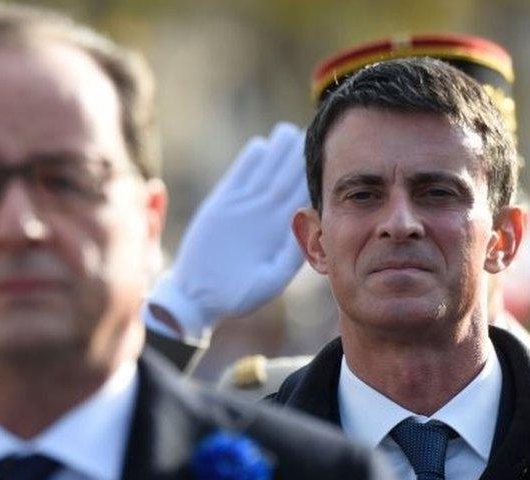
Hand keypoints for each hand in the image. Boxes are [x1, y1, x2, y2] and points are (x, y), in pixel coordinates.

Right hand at [147, 122, 308, 339]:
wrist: (199, 296)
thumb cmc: (237, 295)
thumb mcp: (269, 279)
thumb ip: (287, 256)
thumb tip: (305, 230)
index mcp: (279, 231)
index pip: (299, 197)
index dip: (312, 178)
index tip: (330, 158)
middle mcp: (263, 215)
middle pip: (284, 179)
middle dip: (296, 157)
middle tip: (313, 132)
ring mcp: (241, 207)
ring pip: (263, 173)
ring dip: (275, 153)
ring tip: (288, 132)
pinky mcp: (220, 204)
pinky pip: (237, 178)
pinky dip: (248, 163)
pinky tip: (261, 147)